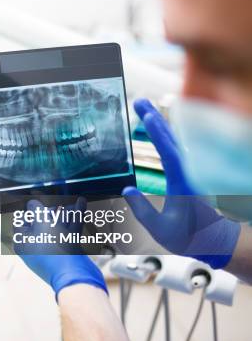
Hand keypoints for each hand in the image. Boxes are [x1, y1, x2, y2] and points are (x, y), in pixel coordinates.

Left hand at [16, 199, 106, 300]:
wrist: (75, 276)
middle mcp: (34, 248)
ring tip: (76, 202)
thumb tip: (31, 203)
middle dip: (52, 210)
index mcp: (22, 242)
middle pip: (40, 223)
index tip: (38, 201)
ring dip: (66, 214)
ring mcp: (50, 252)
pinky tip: (82, 205)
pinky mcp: (65, 254)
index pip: (20, 221)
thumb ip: (35, 209)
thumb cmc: (54, 249)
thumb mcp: (41, 222)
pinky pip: (68, 233)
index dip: (29, 209)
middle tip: (59, 203)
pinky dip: (75, 220)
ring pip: (57, 227)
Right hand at [123, 98, 239, 267]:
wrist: (212, 240)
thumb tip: (128, 190)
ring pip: (174, 140)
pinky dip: (164, 134)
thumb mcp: (160, 228)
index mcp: (183, 183)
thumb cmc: (189, 236)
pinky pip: (174, 147)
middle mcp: (188, 172)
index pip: (169, 152)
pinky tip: (157, 127)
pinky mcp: (186, 172)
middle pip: (171, 138)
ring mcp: (188, 170)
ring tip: (144, 108)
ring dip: (159, 123)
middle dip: (155, 118)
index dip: (158, 133)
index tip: (147, 116)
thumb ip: (142, 209)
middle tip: (139, 101)